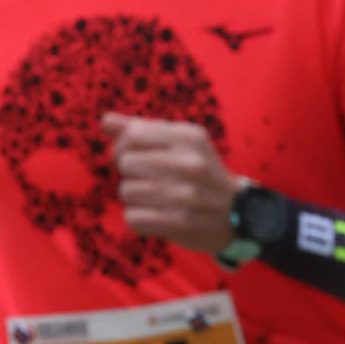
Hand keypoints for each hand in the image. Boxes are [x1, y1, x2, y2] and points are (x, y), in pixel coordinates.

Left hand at [104, 113, 239, 254]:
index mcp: (189, 137)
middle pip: (126, 163)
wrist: (238, 211)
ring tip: (157, 196)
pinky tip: (157, 214)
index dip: (123, 146)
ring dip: (135, 196)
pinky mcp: (177, 223)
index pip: (133, 135)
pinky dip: (139, 218)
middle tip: (151, 178)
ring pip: (126, 191)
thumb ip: (141, 129)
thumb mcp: (181, 141)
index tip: (134, 155)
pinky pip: (132, 217)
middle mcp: (188, 163)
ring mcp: (183, 195)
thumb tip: (105, 120)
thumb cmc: (200, 170)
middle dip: (132, 172)